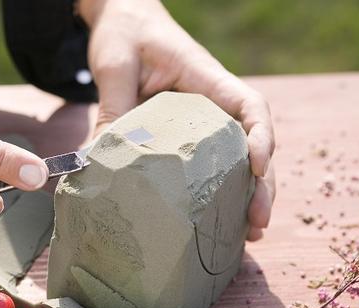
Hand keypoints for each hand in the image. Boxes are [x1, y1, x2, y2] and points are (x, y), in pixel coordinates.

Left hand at [79, 0, 275, 239]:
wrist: (122, 17)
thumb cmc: (124, 34)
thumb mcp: (114, 67)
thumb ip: (114, 109)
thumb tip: (97, 162)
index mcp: (205, 77)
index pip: (248, 104)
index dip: (261, 136)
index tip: (258, 166)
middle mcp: (213, 100)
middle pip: (253, 142)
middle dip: (261, 183)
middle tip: (258, 222)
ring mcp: (204, 119)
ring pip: (237, 158)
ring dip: (246, 195)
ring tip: (249, 234)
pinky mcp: (188, 134)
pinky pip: (210, 162)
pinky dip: (219, 191)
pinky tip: (218, 221)